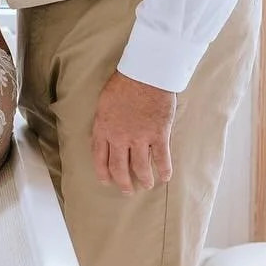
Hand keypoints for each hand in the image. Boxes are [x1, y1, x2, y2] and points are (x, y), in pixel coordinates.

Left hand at [91, 71, 176, 192]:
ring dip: (144, 179)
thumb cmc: (124, 83)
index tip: (106, 181)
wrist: (145, 74)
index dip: (103, 172)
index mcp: (103, 128)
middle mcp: (119, 137)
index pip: (99, 157)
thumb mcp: (104, 103)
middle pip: (118, 167)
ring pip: (140, 167)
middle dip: (122, 182)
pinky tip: (165, 177)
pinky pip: (161, 158)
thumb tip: (106, 133)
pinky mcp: (158, 135)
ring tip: (147, 185)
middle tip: (127, 190)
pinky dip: (164, 170)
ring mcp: (139, 138)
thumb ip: (104, 121)